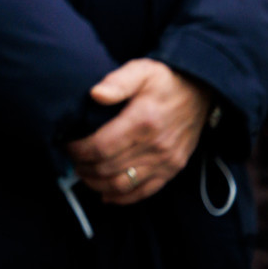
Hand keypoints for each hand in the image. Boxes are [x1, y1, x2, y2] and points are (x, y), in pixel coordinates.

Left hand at [65, 58, 212, 204]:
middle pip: (108, 169)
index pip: (101, 147)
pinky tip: (106, 194)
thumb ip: (117, 82)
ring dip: (98, 184)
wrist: (200, 91)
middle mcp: (155, 146)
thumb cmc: (165, 80)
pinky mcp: (173, 169)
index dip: (78, 151)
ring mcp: (166, 161)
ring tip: (84, 174)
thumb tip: (95, 94)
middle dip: (83, 167)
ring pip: (123, 185)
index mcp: (143, 121)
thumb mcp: (140, 70)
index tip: (67, 145)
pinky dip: (123, 198)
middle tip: (72, 159)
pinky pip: (146, 192)